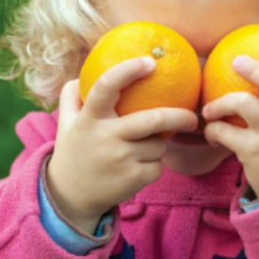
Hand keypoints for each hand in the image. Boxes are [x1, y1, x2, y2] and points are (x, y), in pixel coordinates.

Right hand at [47, 57, 197, 232]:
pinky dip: (153, 164)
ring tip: (140, 150)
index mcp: (89, 118)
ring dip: (157, 145)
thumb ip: (73, 94)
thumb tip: (90, 67)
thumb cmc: (74, 150)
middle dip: (180, 116)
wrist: (70, 196)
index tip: (150, 61)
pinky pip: (158, 165)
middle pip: (154, 120)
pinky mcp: (133, 178)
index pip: (106, 86)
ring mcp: (121, 159)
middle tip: (192, 117)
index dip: (128, 70)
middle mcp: (105, 137)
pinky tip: (137, 168)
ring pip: (159, 144)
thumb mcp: (66, 122)